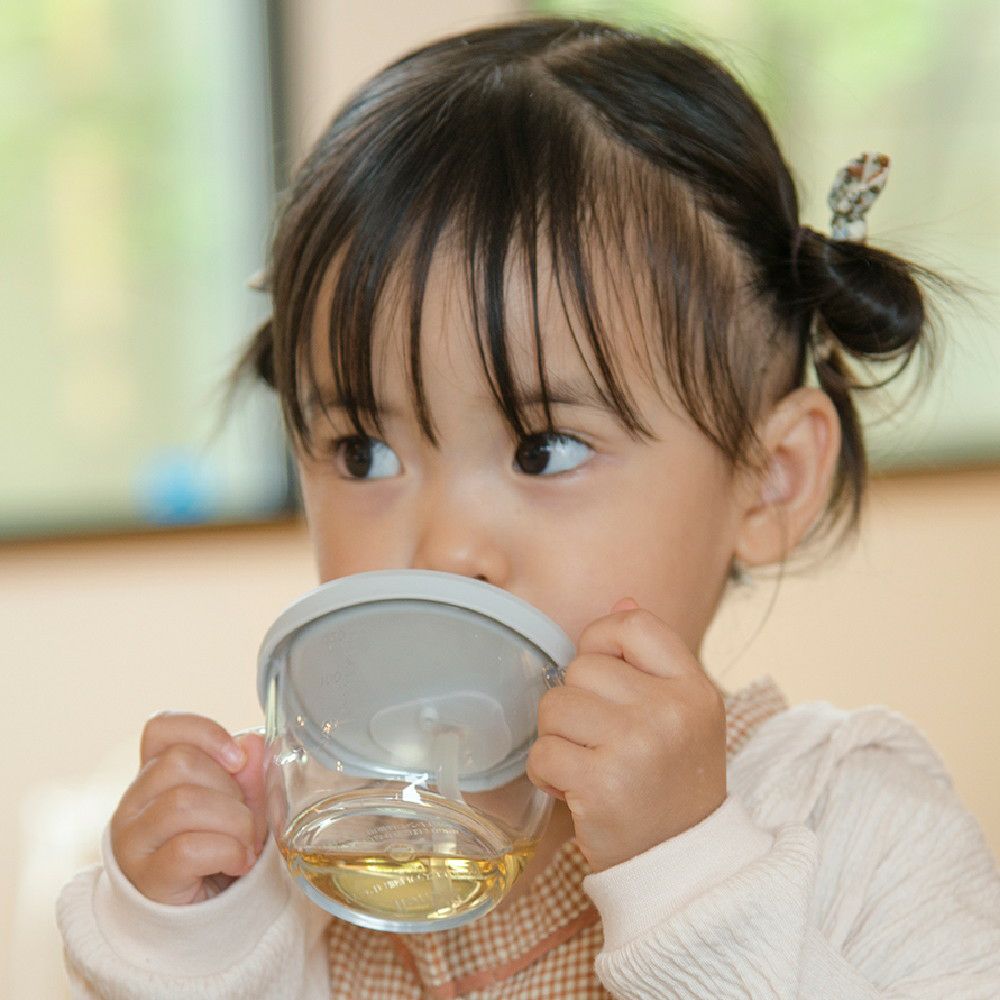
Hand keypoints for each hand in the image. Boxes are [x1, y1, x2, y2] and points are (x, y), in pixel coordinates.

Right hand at [110, 712, 267, 904]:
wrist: (200, 915)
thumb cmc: (218, 845)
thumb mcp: (236, 802)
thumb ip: (246, 772)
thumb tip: (254, 744)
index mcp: (154, 773)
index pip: (160, 728)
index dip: (203, 731)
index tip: (238, 758)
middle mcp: (133, 802)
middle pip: (181, 762)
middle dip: (231, 787)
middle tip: (248, 817)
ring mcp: (133, 840)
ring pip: (183, 802)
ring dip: (235, 821)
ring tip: (248, 842)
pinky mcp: (145, 878)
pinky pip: (188, 850)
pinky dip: (228, 851)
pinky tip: (240, 862)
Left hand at [526, 600, 726, 872]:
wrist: (684, 862)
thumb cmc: (675, 780)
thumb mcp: (685, 712)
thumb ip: (653, 656)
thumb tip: (621, 601)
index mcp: (693, 688)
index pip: (633, 625)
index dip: (603, 640)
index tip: (605, 675)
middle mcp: (669, 712)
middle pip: (581, 667)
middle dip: (576, 702)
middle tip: (600, 739)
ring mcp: (635, 748)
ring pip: (554, 706)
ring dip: (559, 738)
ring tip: (588, 763)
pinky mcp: (600, 785)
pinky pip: (541, 753)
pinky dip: (548, 774)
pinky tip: (576, 789)